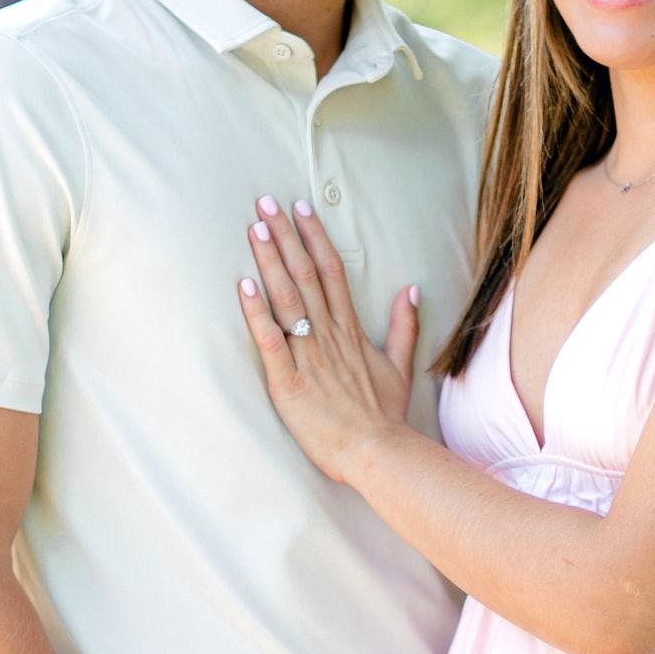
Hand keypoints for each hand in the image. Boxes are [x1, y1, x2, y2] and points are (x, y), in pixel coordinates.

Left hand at [236, 195, 419, 483]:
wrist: (378, 451)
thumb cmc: (384, 416)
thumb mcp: (399, 367)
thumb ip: (403, 326)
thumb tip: (411, 289)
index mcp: (350, 330)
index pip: (331, 271)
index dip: (314, 237)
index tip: (300, 208)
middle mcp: (329, 335)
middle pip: (305, 274)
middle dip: (285, 236)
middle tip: (265, 202)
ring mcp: (308, 355)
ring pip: (287, 297)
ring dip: (270, 261)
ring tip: (255, 228)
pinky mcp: (288, 380)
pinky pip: (270, 339)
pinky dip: (257, 312)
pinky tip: (244, 285)